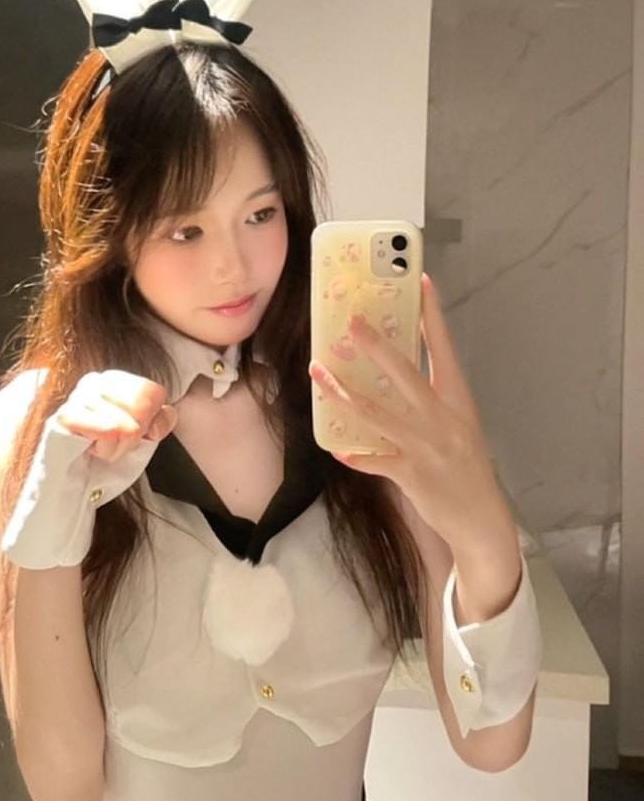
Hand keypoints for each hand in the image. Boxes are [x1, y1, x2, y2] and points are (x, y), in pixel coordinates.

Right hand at [56, 370, 177, 462]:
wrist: (72, 473)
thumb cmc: (108, 448)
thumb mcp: (144, 432)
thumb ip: (161, 420)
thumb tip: (156, 424)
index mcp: (117, 379)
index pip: (153, 393)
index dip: (151, 420)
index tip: (134, 432)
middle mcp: (96, 381)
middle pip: (142, 406)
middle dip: (134, 435)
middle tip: (116, 442)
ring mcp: (78, 396)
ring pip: (124, 425)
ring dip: (116, 447)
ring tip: (100, 445)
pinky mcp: (66, 416)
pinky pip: (107, 432)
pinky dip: (105, 448)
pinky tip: (91, 447)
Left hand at [308, 272, 511, 550]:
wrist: (482, 519)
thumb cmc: (466, 465)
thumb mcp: (459, 424)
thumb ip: (433, 397)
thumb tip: (396, 367)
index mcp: (458, 400)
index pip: (444, 348)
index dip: (432, 315)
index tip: (422, 281)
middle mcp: (443, 418)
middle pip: (405, 373)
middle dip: (375, 346)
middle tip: (351, 322)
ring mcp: (426, 446)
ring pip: (376, 413)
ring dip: (342, 393)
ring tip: (319, 373)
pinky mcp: (411, 474)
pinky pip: (374, 460)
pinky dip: (354, 453)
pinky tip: (335, 446)